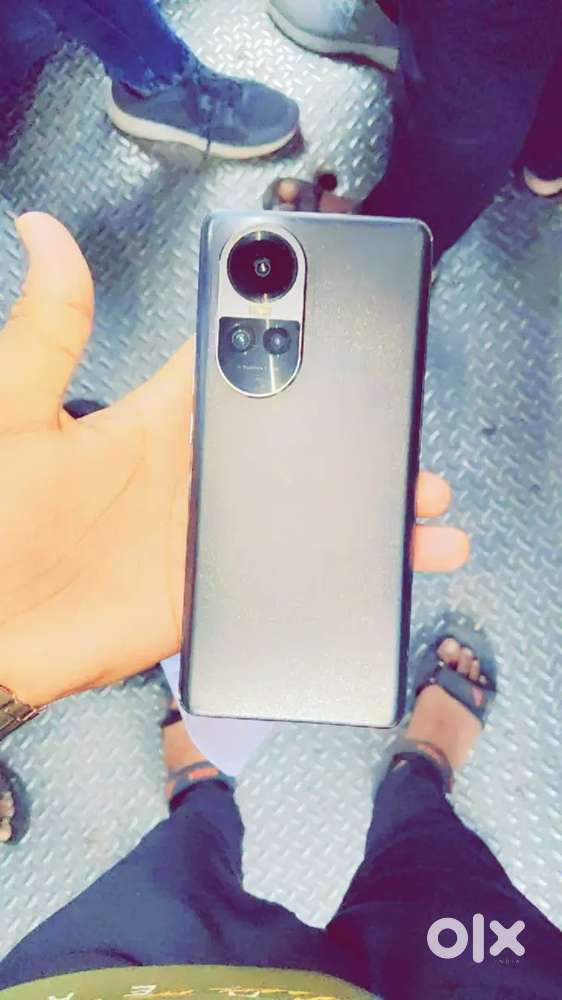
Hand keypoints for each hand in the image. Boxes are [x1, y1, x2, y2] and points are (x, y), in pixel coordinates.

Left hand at [0, 214, 468, 707]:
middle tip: (403, 415)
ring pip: (303, 503)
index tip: (334, 308)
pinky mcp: (211, 590)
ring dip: (362, 498)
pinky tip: (387, 563)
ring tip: (420, 495)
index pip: (229, 362)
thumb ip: (47, 331)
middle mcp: (189, 471)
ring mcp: (206, 533)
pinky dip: (342, 568)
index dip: (278, 332)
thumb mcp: (10, 415)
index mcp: (152, 419)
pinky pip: (289, 571)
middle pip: (286, 433)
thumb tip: (47, 234)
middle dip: (350, 423)